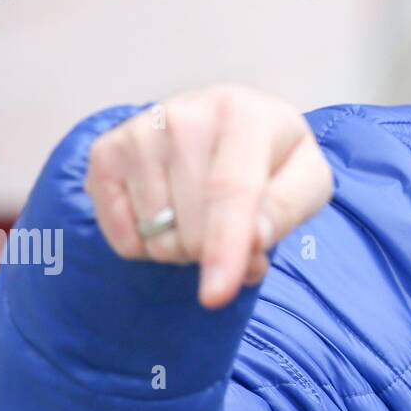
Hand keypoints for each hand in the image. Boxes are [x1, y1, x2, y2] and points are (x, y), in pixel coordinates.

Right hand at [83, 84, 332, 308]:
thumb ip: (287, 208)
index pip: (230, 191)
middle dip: (216, 253)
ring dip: (183, 248)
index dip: (225, 247)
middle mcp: (186, 115)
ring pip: (155, 239)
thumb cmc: (272, 156)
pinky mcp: (105, 154)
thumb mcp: (306, 178)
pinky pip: (123, 238)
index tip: (217, 295)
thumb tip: (254, 239)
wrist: (228, 122)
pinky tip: (169, 212)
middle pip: (192, 228)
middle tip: (234, 229)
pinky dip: (149, 246)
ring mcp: (139, 132)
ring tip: (202, 214)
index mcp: (244, 115)